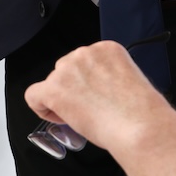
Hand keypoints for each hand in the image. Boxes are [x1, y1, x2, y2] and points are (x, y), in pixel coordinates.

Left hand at [23, 41, 164, 154]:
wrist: (139, 126)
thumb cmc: (141, 112)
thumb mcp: (129, 81)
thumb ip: (108, 77)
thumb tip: (96, 90)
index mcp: (107, 48)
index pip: (86, 62)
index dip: (88, 83)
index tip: (97, 96)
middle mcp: (85, 53)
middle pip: (66, 70)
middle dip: (73, 90)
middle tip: (90, 109)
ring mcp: (67, 69)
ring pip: (51, 83)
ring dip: (61, 100)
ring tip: (83, 116)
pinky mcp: (53, 89)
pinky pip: (33, 95)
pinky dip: (42, 108)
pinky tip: (59, 117)